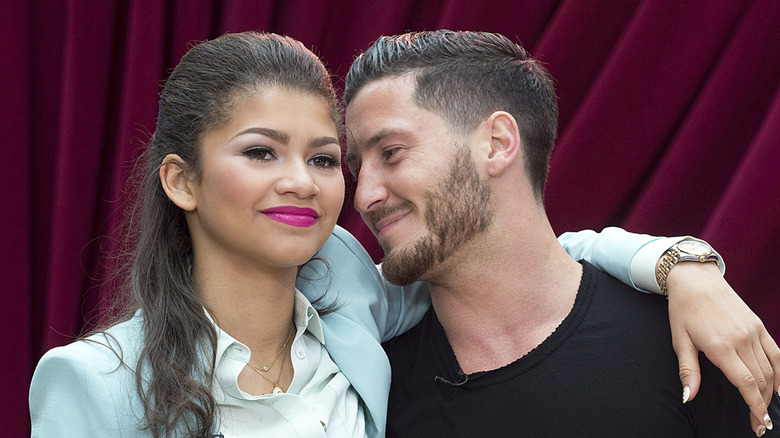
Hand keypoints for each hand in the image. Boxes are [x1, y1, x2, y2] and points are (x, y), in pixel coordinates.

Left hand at [666, 262, 779, 435]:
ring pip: (770, 369)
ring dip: (770, 392)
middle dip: (761, 405)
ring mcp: (753, 332)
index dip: (754, 405)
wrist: (696, 280)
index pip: (745, 382)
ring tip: (766, 410)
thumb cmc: (683, 310)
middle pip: (760, 379)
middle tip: (760, 425)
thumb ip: (688, 371)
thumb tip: (688, 397)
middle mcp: (741, 339)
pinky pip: (776, 353)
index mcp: (720, 346)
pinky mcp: (759, 326)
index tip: (758, 423)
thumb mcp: (679, 341)